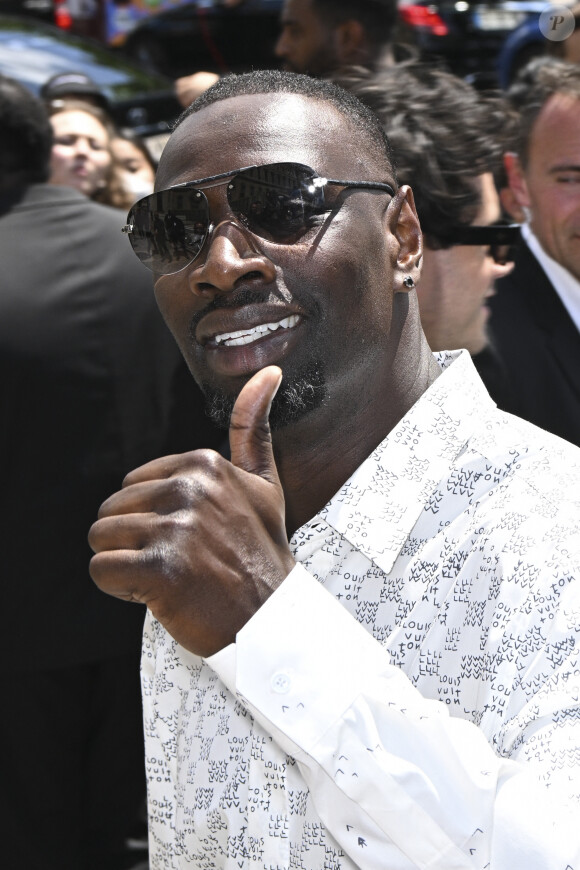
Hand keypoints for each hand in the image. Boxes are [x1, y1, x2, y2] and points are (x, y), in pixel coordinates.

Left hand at [88, 366, 295, 656]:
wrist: (271, 616)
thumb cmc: (262, 551)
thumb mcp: (264, 483)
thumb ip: (253, 427)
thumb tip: (267, 372)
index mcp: (204, 464)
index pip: (133, 484)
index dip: (153, 517)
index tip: (191, 537)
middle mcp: (189, 490)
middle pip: (112, 509)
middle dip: (135, 539)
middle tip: (180, 560)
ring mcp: (175, 529)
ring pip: (101, 537)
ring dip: (125, 563)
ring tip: (168, 575)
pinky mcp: (161, 569)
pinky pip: (101, 569)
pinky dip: (119, 588)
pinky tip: (156, 593)